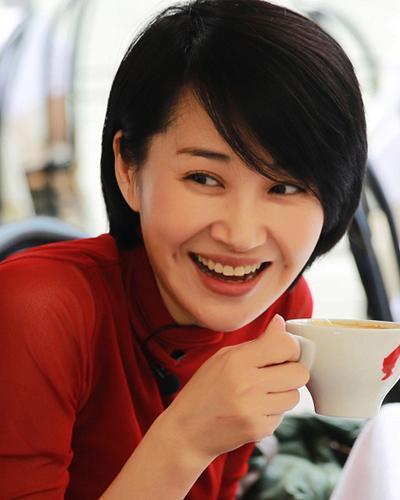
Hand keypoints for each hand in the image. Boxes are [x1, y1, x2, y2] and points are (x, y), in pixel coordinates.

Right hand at [161, 314, 308, 460]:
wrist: (187, 430)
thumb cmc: (205, 390)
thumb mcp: (223, 357)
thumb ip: (256, 342)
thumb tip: (281, 323)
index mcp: (237, 360)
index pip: (285, 345)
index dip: (290, 348)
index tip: (282, 353)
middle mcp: (246, 383)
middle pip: (299, 373)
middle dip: (292, 372)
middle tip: (275, 375)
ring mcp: (253, 409)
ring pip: (295, 397)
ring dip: (283, 395)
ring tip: (261, 395)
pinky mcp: (258, 430)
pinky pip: (283, 416)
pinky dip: (272, 413)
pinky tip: (253, 410)